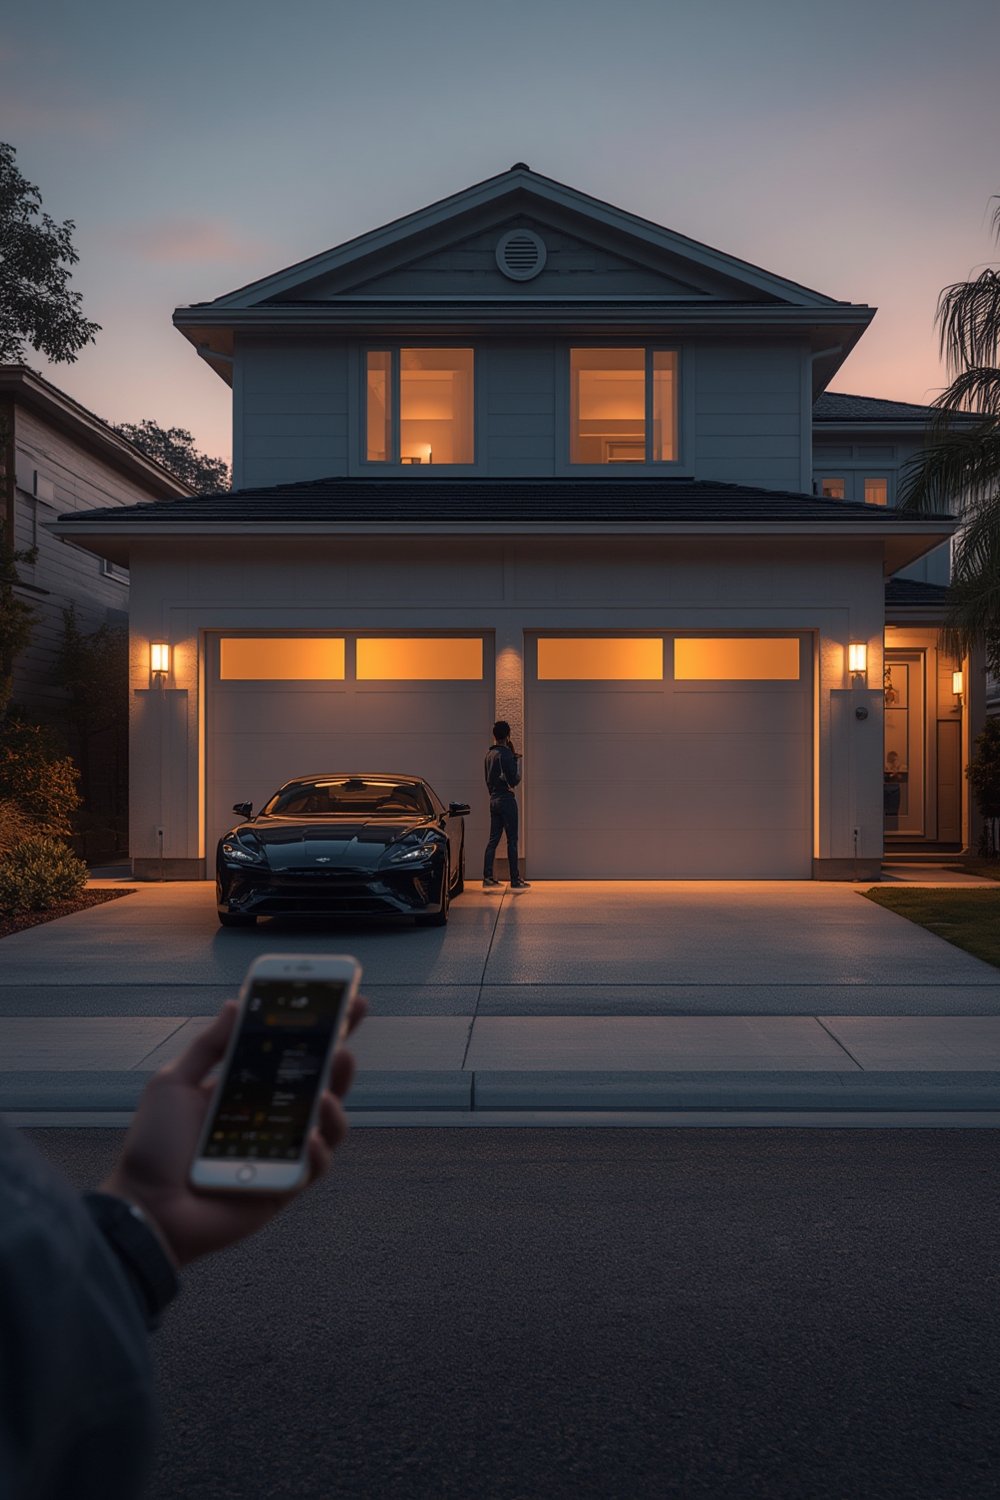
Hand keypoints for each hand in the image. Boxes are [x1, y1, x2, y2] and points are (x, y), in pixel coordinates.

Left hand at [99, 993, 366, 1267]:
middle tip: (346, 1034)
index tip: (342, 999)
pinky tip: (310, 1138)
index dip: (318, 1028)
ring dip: (336, 1101)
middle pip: (319, 1083)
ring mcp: (281, 1151)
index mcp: (246, 1090)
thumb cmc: (154, 1149)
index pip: (289, 1053)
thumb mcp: (174, 1084)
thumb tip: (236, 1003)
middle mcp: (270, 1118)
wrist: (146, 1208)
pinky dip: (319, 1151)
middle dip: (340, 1055)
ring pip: (328, 1123)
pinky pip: (315, 1167)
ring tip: (325, 1091)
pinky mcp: (285, 1186)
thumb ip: (209, 1046)